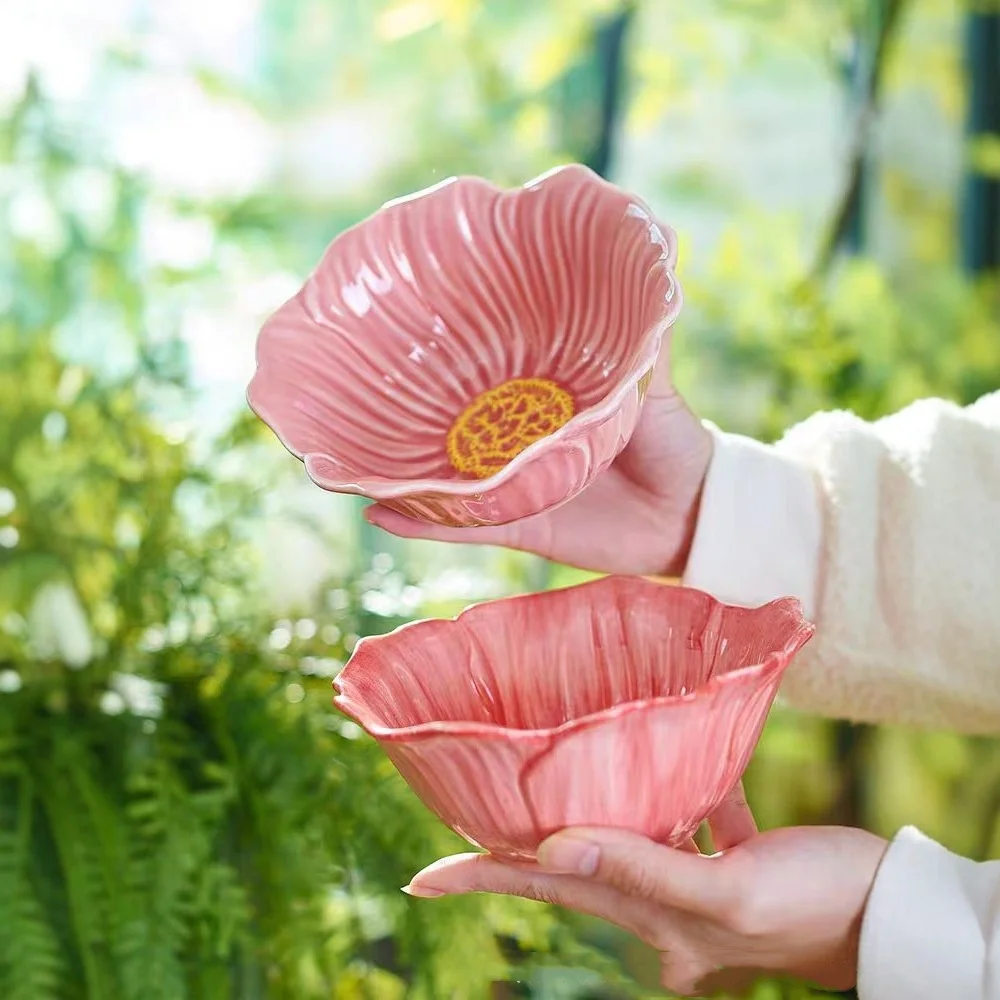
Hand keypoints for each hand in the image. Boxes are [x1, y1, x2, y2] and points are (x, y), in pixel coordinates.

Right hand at [365, 353, 712, 576]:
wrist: (690, 513)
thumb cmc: (674, 439)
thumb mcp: (652, 382)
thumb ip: (641, 339)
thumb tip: (653, 262)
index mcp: (542, 399)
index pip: (486, 370)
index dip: (450, 352)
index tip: (404, 323)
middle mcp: (517, 440)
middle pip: (450, 425)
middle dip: (406, 409)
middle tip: (357, 385)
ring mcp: (511, 485)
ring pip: (442, 477)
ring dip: (396, 468)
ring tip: (345, 451)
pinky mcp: (517, 527)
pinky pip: (461, 525)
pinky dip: (421, 522)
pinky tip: (377, 510)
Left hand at [402, 798, 887, 995]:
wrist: (888, 909)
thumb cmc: (815, 903)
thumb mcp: (729, 893)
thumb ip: (643, 870)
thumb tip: (549, 851)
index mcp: (652, 921)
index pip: (546, 891)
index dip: (483, 881)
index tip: (423, 877)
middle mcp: (659, 909)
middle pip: (571, 866)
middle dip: (519, 849)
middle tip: (465, 821)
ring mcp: (690, 888)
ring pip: (621, 840)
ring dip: (587, 816)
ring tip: (544, 780)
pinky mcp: (721, 863)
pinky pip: (680, 823)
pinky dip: (671, 798)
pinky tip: (670, 760)